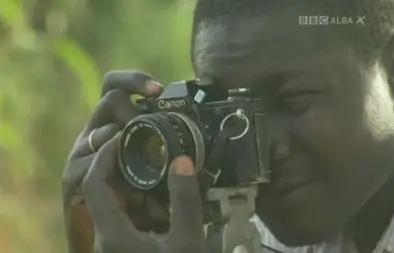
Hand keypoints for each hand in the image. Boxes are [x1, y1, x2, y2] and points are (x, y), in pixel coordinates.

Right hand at [61, 71, 166, 252]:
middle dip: (134, 109)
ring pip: (102, 130)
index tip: (158, 89)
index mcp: (115, 124)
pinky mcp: (73, 177)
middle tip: (148, 129)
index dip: (136, 81)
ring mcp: (83, 152)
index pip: (117, 88)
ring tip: (141, 159)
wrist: (111, 233)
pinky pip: (89, 164)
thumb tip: (196, 145)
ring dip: (125, 140)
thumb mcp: (156, 170)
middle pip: (110, 98)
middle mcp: (97, 132)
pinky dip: (111, 168)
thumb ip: (166, 153)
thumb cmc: (137, 200)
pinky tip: (128, 182)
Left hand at [82, 136, 206, 252]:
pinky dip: (148, 211)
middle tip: (160, 168)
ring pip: (121, 206)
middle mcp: (105, 237)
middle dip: (135, 177)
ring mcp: (113, 243)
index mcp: (113, 234)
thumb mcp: (187, 243)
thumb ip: (185, 202)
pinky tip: (168, 219)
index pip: (94, 183)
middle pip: (109, 192)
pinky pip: (130, 219)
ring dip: (144, 197)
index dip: (105, 155)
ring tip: (169, 201)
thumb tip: (181, 161)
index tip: (124, 137)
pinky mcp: (123, 247)